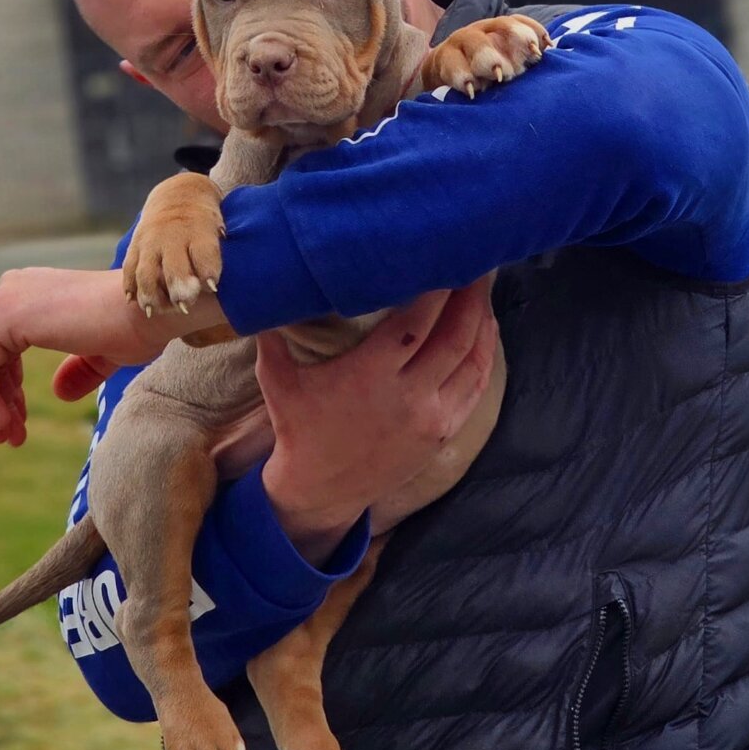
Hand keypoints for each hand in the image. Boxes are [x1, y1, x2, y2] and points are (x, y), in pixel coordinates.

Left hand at [0, 267, 225, 445]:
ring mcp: (7, 299)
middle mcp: (13, 288)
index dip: (4, 387)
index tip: (19, 422)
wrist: (150, 311)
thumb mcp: (103, 352)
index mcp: (32, 290)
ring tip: (11, 438)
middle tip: (11, 437)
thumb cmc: (138, 326)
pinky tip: (11, 423)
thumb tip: (59, 393)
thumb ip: (80, 368)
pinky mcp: (6, 317)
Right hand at [257, 279, 497, 564]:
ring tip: (485, 288)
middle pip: (454, 335)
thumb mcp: (276, 383)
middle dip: (470, 295)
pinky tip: (487, 330)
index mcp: (370, 375)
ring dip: (483, 321)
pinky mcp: (443, 433)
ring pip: (472, 360)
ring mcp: (431, 416)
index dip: (438, 288)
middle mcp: (408, 395)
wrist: (319, 491)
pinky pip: (475, 388)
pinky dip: (485, 355)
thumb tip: (261, 292)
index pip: (417, 321)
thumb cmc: (298, 428)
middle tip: (478, 261)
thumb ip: (271, 338)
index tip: (446, 257)